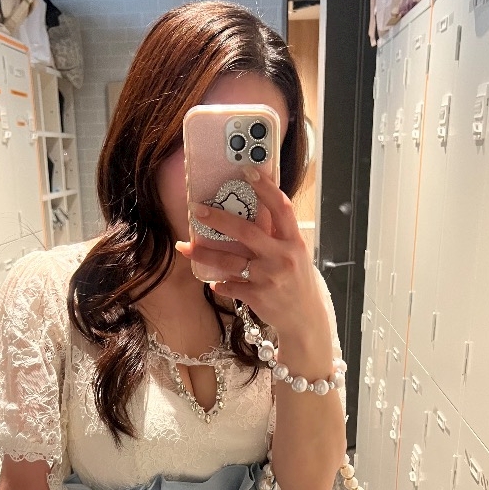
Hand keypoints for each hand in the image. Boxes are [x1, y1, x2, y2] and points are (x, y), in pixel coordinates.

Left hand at [175, 166, 324, 337]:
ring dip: (203, 254)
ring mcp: (269, 278)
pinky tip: (214, 282)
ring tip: (184, 247)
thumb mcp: (295, 254)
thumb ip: (277, 235)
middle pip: (246, 232)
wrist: (304, 318)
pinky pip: (230, 286)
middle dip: (218, 219)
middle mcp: (282, 257)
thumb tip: (253, 211)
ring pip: (229, 262)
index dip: (265, 188)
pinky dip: (219, 283)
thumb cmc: (296, 281)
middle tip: (196, 209)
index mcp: (293, 241)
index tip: (247, 171)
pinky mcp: (258, 297)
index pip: (281, 208)